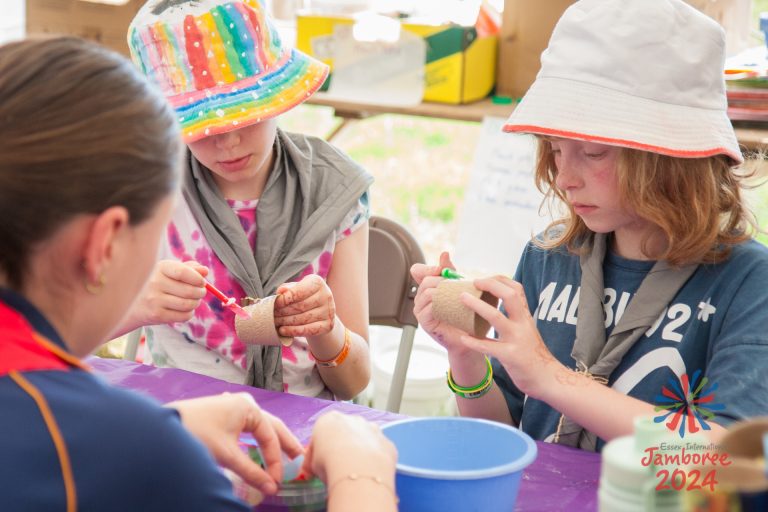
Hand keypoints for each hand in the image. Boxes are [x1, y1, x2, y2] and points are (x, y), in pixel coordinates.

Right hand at [131, 260, 207, 324]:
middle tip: (201, 292)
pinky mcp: (156, 315)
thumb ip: (189, 268)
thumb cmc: (156, 283)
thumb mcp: (169, 271)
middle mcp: (155, 283)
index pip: (183, 272)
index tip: (202, 282)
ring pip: (188, 304)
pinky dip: (189, 313)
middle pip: (189, 291)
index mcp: (160, 268)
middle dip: (200, 292)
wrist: (131, 302)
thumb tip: (205, 271)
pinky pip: (183, 316)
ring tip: (193, 300)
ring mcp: (154, 300)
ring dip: (196, 303)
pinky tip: (185, 309)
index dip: (198, 278)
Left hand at [169, 393, 303, 494]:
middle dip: (284, 443)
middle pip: (270, 425)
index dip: (275, 461)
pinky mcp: (221, 413)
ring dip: (270, 440)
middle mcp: (243, 403)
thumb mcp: (227, 455)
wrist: (163, 426)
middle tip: (299, 457)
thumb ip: (251, 472)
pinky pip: (246, 425)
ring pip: (258, 425)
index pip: (270, 436)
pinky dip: (256, 437)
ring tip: (284, 452)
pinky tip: (258, 442)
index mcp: (248, 407)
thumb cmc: (196, 434)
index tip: (275, 482)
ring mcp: (232, 406)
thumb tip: (270, 489)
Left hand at [274, 274, 335, 337]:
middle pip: (300, 306)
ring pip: (302, 319)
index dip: (284, 299)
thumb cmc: (304, 297)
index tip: (274, 304)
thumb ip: (288, 289)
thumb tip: (280, 291)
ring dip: (285, 322)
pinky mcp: (328, 325)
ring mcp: (328, 311)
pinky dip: (293, 331)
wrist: (320, 311)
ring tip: (274, 323)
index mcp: (317, 282)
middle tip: (270, 316)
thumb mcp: (296, 288)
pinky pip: (308, 330)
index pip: (299, 292)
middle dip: (282, 312)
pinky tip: (282, 330)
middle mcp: (326, 295)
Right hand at [299, 412, 395, 484]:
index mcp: (329, 419)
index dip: (319, 450)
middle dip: (342, 446)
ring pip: (365, 438)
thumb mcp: (312, 464)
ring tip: (356, 470)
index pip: (322, 432)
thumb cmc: (329, 463)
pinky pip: (379, 451)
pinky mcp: (387, 443)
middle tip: (338, 466)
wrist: (358, 469)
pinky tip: (370, 473)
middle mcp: (353, 419)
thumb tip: (314, 468)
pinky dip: (375, 460)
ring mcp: (373, 429)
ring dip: (361, 450)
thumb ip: (314, 461)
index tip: (319, 464)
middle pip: (345, 432)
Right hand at [411, 252, 474, 355]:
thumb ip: (451, 271)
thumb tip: (444, 254)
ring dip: (443, 291)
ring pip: (426, 292)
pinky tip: (451, 306)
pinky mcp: (424, 322)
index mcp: (427, 288)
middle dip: (441, 279)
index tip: (443, 270)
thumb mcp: (460, 288)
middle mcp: (421, 298)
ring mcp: (421, 310)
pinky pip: (428, 308)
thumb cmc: (466, 315)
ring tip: (457, 295)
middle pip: (424, 279)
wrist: (470, 339)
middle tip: (457, 285)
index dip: (429, 267)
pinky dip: (439, 305)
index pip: (418, 270)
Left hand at [457, 275, 564, 398]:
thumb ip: (517, 318)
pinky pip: (489, 347)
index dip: (500, 280)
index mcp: (526, 317)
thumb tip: (500, 304)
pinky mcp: (511, 356)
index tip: (483, 278)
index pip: (517, 289)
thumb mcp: (528, 331)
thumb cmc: (534, 355)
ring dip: (477, 305)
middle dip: (491, 285)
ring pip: (496, 317)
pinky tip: (463, 337)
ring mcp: (517, 339)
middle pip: (510, 296)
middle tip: (473, 282)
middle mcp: (523, 324)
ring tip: (462, 298)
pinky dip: (475, 341)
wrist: (548, 378)